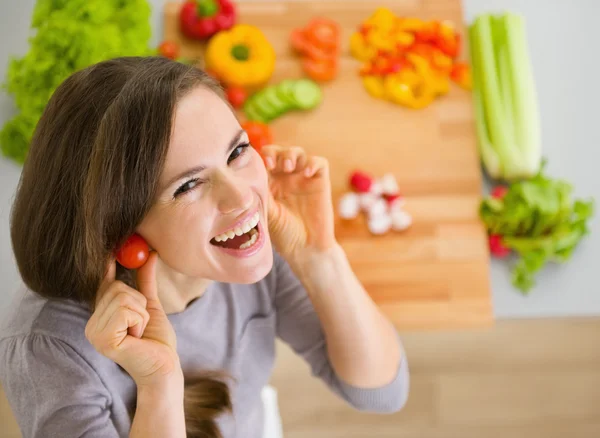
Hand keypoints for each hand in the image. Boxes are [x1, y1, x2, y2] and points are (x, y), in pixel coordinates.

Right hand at [85, 252, 180, 387]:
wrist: (165, 366)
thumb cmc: (157, 340)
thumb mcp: (151, 305)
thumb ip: (145, 281)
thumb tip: (149, 254)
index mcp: (101, 316)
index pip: (102, 285)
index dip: (107, 266)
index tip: (113, 247)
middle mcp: (92, 323)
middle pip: (116, 287)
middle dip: (139, 301)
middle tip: (142, 322)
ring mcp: (94, 332)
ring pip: (122, 296)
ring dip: (141, 312)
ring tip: (140, 331)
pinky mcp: (103, 338)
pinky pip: (126, 310)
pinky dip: (140, 320)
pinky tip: (137, 337)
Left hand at [262, 145, 336, 263]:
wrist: (305, 249)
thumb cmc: (282, 234)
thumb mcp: (265, 213)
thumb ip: (257, 195)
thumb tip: (241, 182)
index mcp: (269, 183)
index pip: (263, 160)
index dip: (259, 157)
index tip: (258, 166)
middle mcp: (285, 178)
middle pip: (280, 151)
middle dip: (275, 153)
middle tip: (271, 164)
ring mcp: (303, 178)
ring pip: (298, 153)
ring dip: (292, 154)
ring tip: (288, 167)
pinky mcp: (320, 182)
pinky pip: (319, 163)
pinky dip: (313, 163)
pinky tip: (307, 173)